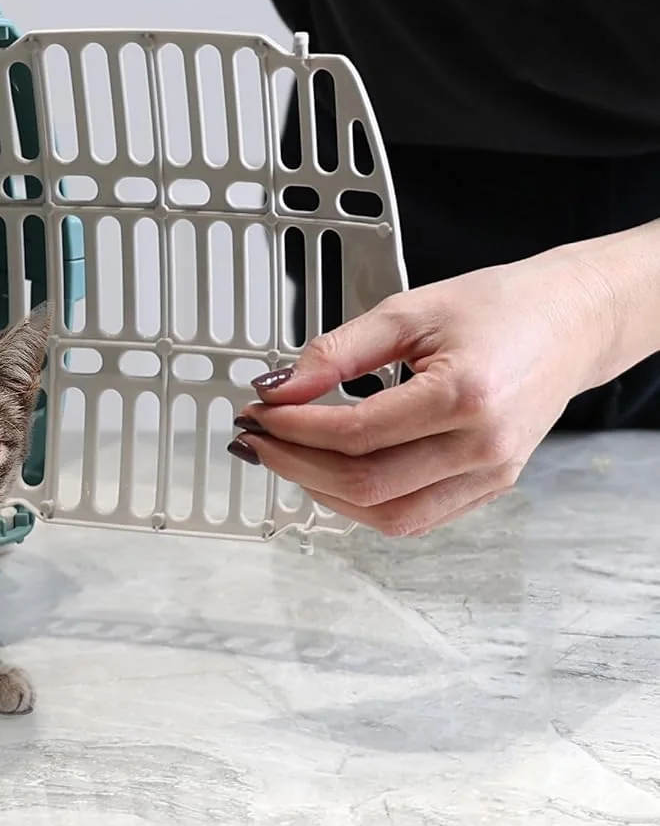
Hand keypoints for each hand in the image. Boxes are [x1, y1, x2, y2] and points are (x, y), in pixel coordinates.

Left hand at [232, 247, 622, 535]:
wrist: (568, 322)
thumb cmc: (497, 308)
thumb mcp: (406, 311)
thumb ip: (336, 353)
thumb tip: (279, 388)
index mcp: (464, 396)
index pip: (356, 432)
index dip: (294, 427)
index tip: (259, 410)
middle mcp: (483, 447)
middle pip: (366, 483)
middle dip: (296, 464)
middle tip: (256, 437)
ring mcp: (492, 476)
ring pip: (388, 516)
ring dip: (323, 492)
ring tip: (286, 456)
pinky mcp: (492, 488)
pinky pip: (415, 517)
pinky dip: (363, 502)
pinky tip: (330, 472)